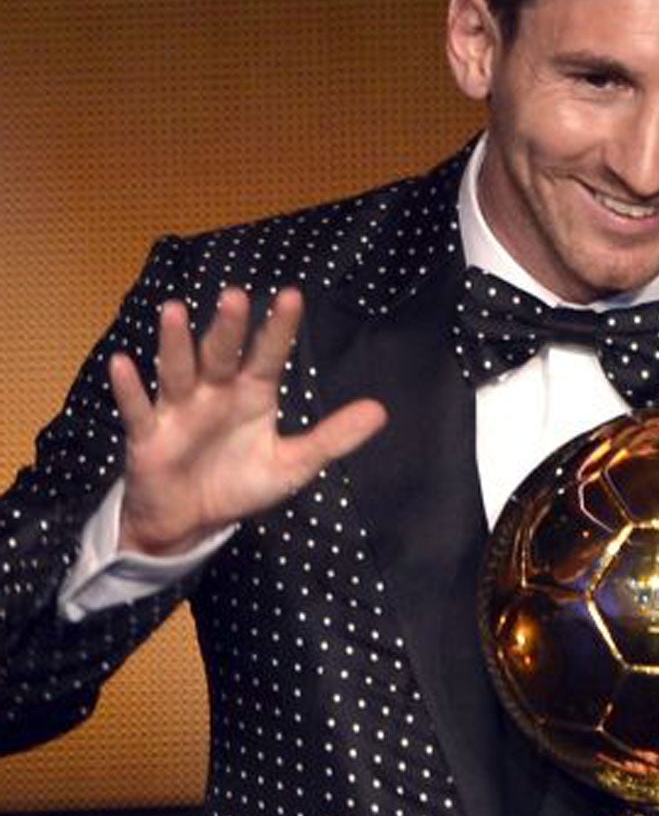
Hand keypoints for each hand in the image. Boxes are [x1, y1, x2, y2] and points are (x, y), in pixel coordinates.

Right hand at [110, 287, 386, 555]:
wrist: (191, 520)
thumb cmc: (240, 482)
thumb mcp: (293, 464)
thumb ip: (333, 438)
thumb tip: (380, 411)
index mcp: (252, 395)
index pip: (268, 356)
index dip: (279, 329)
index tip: (292, 296)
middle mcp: (214, 393)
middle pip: (221, 354)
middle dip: (228, 327)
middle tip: (235, 296)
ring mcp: (179, 411)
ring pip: (176, 371)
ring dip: (174, 342)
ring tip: (173, 310)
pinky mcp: (149, 436)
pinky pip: (138, 410)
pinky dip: (129, 389)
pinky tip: (122, 364)